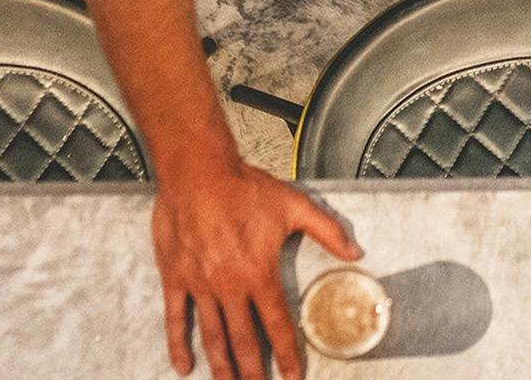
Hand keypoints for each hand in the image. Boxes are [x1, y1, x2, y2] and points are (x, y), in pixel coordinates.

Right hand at [153, 159, 362, 379]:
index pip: (277, 324)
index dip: (286, 355)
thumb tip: (355, 252)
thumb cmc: (246, 187)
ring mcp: (200, 284)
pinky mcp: (175, 277)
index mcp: (259, 272)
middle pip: (244, 340)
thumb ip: (327, 231)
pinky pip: (176, 318)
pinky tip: (183, 366)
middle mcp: (230, 285)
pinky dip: (178, 344)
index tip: (293, 377)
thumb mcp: (295, 205)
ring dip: (221, 366)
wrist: (199, 171)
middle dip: (253, 372)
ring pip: (213, 336)